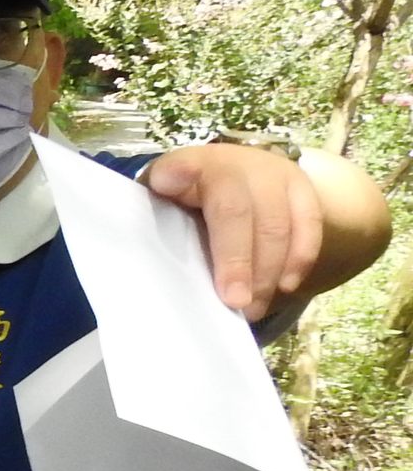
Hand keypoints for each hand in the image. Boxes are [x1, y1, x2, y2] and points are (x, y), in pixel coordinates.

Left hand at [142, 144, 324, 320]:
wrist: (237, 173)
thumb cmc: (192, 200)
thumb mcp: (167, 204)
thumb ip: (163, 226)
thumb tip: (165, 277)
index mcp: (188, 165)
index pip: (179, 167)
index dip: (178, 174)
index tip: (167, 183)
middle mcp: (233, 163)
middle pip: (235, 210)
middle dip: (237, 261)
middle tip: (234, 302)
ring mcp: (272, 173)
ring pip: (275, 223)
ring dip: (266, 273)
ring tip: (252, 307)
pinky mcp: (302, 187)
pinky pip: (308, 225)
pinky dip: (298, 260)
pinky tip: (284, 286)